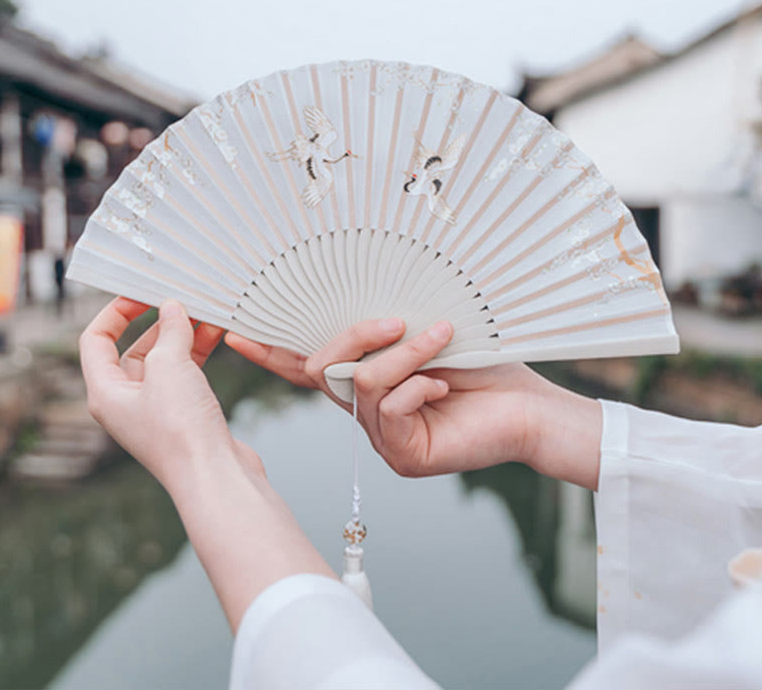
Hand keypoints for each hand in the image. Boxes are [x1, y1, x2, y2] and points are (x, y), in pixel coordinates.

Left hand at [79, 296, 260, 488]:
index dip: (116, 312)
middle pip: (135, 349)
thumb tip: (174, 308)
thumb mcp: (169, 367)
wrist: (215, 474)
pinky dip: (199, 352)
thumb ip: (170, 332)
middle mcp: (127, 402)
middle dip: (159, 322)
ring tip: (207, 311)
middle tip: (182, 299)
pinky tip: (217, 334)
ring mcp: (157, 410)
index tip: (142, 292)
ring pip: (166, 360)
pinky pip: (187, 373)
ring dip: (184, 335)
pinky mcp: (185, 414)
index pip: (96, 340)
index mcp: (106, 393)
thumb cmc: (181, 430)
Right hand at [226, 321, 602, 488]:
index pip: (307, 366)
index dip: (269, 352)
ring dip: (404, 355)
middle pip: (321, 369)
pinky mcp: (402, 454)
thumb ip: (388, 331)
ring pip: (362, 384)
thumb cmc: (485, 368)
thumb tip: (363, 309)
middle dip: (355, 337)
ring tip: (442, 339)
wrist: (529, 407)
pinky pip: (388, 408)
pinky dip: (418, 386)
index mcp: (368, 381)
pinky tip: (445, 390)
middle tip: (398, 320)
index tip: (234, 332)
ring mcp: (381, 435)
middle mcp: (366, 411)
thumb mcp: (426, 336)